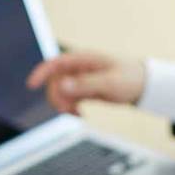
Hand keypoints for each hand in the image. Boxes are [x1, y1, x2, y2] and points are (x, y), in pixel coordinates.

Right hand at [25, 51, 145, 114]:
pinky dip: (70, 108)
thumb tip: (62, 86)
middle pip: (54, 82)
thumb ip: (86, 84)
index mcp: (83, 59)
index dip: (41, 73)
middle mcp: (78, 68)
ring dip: (63, 104)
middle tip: (68, 110)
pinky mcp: (83, 89)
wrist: (143, 85)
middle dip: (57, 97)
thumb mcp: (110, 82)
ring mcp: (80, 79)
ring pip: (59, 92)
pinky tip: (80, 115)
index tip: (31, 85)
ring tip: (78, 114)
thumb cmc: (130, 77)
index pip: (55, 63)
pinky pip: (68, 99)